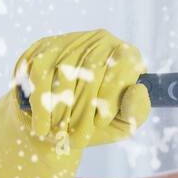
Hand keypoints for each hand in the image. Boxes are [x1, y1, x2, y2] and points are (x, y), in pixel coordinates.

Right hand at [0, 29, 150, 177]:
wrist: (58, 123)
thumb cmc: (97, 121)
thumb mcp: (123, 123)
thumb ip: (137, 111)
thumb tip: (138, 90)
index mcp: (127, 56)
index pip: (123, 65)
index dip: (110, 96)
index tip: (100, 121)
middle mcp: (101, 41)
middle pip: (92, 70)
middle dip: (82, 108)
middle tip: (75, 136)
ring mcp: (71, 41)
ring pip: (64, 72)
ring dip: (60, 108)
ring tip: (58, 133)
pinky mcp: (43, 48)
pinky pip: (40, 73)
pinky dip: (41, 103)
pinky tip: (43, 125)